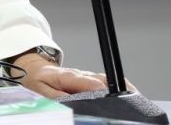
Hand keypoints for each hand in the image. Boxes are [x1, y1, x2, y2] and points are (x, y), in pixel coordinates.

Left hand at [13, 53, 136, 98]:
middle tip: (130, 96)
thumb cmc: (39, 81)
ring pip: (108, 79)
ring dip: (121, 87)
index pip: (85, 80)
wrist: (37, 70)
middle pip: (102, 79)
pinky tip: (128, 94)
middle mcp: (80, 74)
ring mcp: (88, 76)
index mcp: (67, 76)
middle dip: (115, 88)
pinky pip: (108, 82)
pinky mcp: (92, 79)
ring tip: (134, 96)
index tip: (105, 93)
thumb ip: (56, 96)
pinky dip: (118, 88)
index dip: (96, 87)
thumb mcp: (41, 90)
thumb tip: (71, 101)